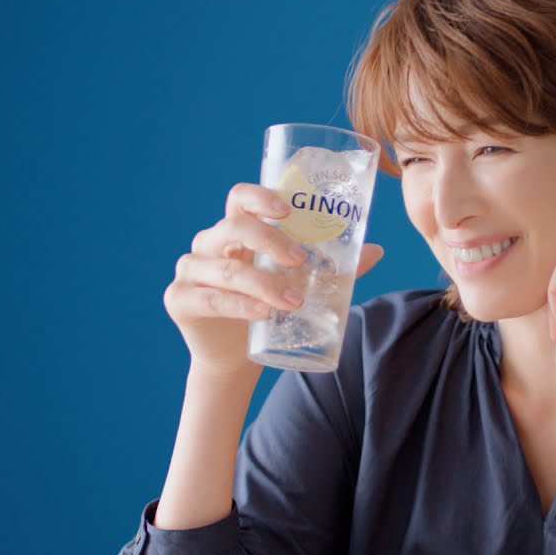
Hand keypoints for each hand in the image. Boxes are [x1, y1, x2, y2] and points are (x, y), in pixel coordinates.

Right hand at [163, 182, 383, 374]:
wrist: (235, 357)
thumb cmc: (267, 309)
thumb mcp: (300, 284)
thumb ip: (333, 268)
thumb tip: (375, 250)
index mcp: (235, 230)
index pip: (240, 198)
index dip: (261, 197)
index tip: (288, 210)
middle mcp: (208, 244)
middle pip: (233, 227)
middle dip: (270, 240)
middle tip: (300, 260)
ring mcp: (190, 270)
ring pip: (224, 269)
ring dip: (263, 283)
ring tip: (293, 301)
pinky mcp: (179, 299)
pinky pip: (209, 298)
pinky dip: (238, 305)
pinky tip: (261, 313)